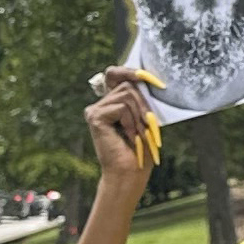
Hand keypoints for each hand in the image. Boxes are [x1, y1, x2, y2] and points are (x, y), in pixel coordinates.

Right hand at [85, 66, 165, 180]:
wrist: (130, 173)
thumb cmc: (141, 150)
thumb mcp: (145, 119)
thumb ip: (141, 98)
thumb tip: (148, 78)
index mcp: (112, 103)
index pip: (116, 74)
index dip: (130, 71)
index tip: (148, 77)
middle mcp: (100, 104)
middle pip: (127, 85)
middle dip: (143, 104)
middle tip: (148, 125)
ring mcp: (95, 110)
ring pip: (127, 95)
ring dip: (139, 116)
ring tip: (137, 134)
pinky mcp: (94, 116)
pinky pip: (121, 107)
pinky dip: (130, 122)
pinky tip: (127, 135)